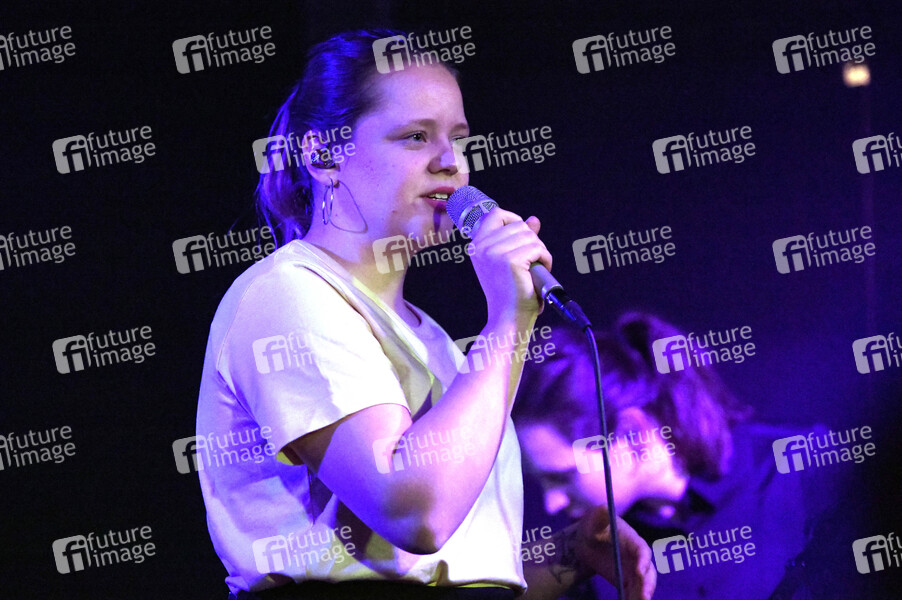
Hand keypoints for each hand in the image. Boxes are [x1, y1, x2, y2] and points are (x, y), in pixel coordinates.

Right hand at [468, 209, 551, 323]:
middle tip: (532, 261)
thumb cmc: (509, 292)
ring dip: (540, 251)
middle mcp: (482, 246)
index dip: (513, 220)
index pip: (495, 214)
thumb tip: (533, 220)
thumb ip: (519, 238)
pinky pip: (538, 248)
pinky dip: (545, 259)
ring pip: (530, 236)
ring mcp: (494, 252)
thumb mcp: (510, 260)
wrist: (508, 317)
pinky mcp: (511, 260)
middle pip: (519, 225)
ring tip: (536, 268)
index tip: (523, 237)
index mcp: (477, 245)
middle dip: (532, 241)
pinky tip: (539, 272)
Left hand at [574, 506, 656, 599]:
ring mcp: (634, 571)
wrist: (588, 542)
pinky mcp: (626, 581)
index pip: (642, 551)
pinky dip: (631, 599)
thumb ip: (600, 516)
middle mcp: (638, 557)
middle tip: (643, 597)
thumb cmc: (593, 526)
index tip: (639, 571)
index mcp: (634, 541)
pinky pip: (632, 593)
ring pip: (642, 586)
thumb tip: (602, 509)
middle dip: (647, 585)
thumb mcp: (594, 520)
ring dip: (641, 596)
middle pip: (648, 573)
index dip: (643, 561)